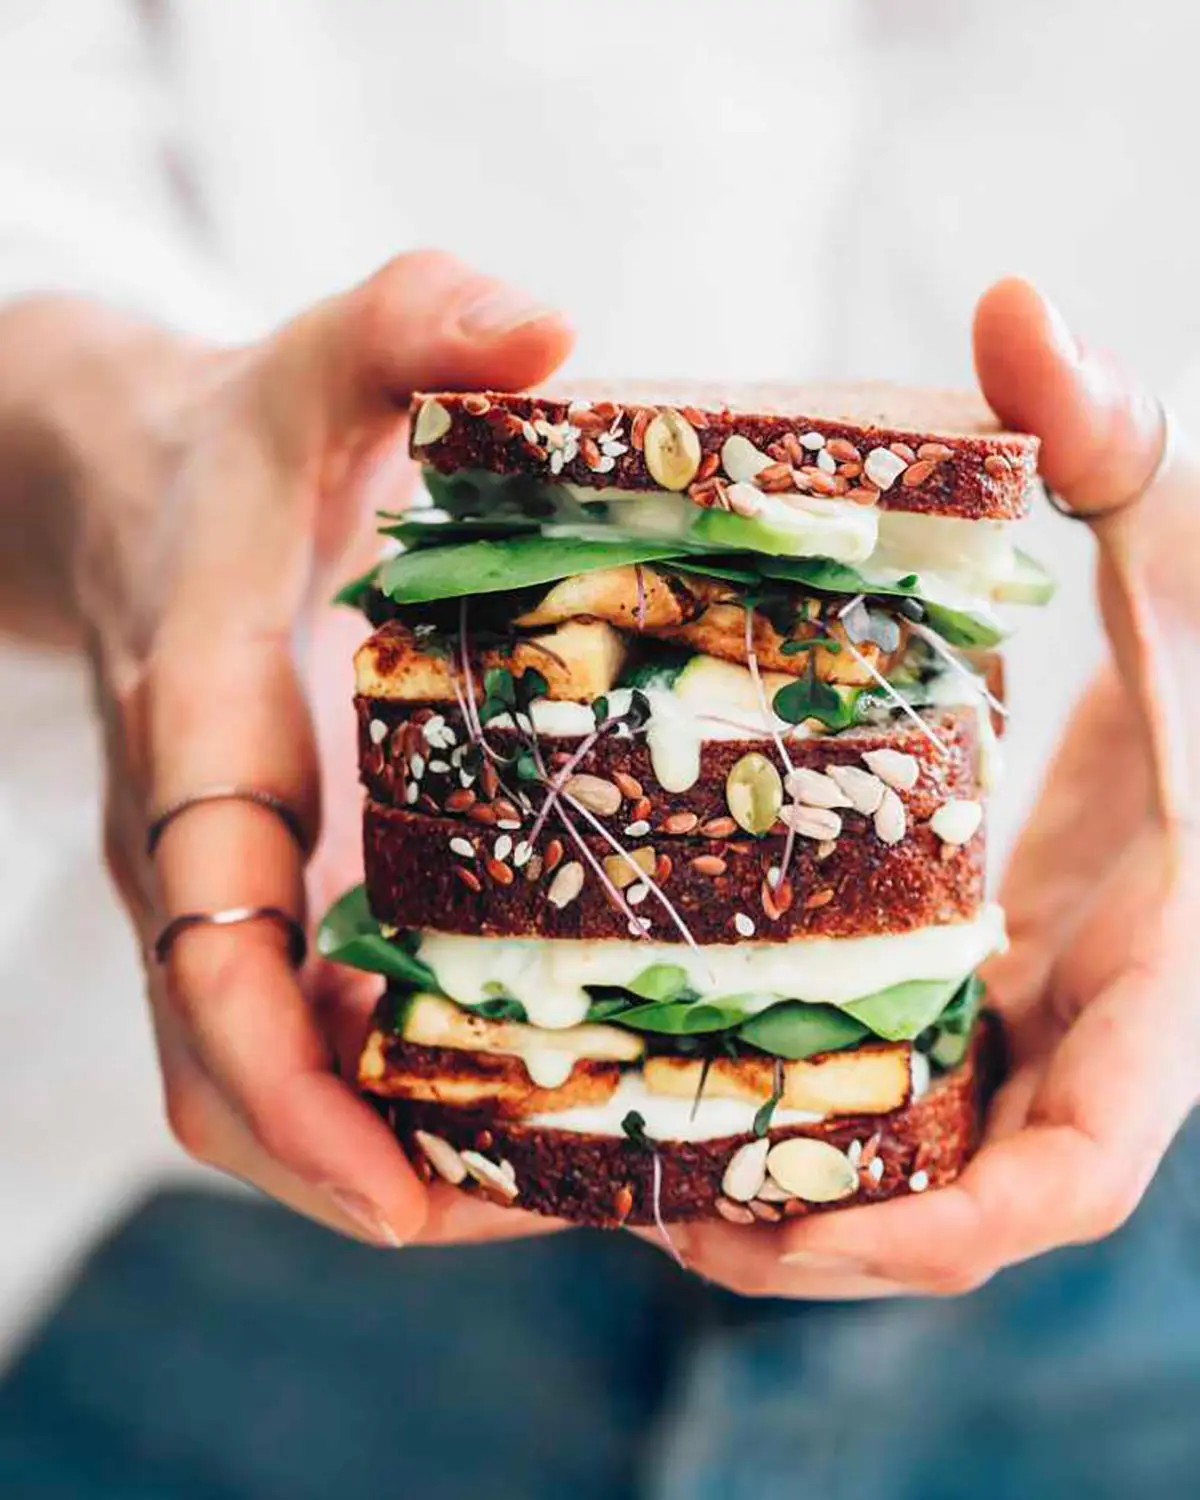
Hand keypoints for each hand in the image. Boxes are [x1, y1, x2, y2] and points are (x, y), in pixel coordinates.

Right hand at [50, 254, 573, 1245]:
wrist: (139, 481)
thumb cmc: (242, 436)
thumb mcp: (326, 356)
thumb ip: (414, 321)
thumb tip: (542, 327)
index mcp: (199, 734)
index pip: (207, 949)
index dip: (288, 1086)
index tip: (401, 1195)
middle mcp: (195, 838)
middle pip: (228, 1066)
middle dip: (354, 1171)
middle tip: (533, 1218)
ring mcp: (220, 875)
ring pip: (252, 1070)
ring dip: (376, 1153)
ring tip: (543, 1188)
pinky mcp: (259, 879)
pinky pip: (291, 1023)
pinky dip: (378, 1087)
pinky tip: (499, 1090)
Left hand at [661, 278, 1199, 1296]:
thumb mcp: (1182, 518)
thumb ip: (1107, 428)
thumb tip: (1008, 308)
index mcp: (1168, 955)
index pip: (1090, 1163)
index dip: (964, 1223)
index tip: (810, 1224)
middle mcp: (1103, 1012)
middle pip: (976, 1198)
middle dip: (833, 1236)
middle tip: (661, 1212)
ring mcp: (1046, 1006)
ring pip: (930, 1156)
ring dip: (803, 1190)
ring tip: (641, 1167)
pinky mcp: (995, 974)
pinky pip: (907, 1080)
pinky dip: (818, 1105)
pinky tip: (699, 1067)